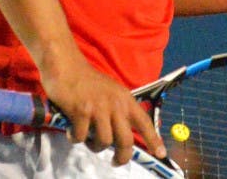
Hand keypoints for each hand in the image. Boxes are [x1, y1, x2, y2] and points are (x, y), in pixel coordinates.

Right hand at [39, 52, 166, 165]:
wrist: (65, 65)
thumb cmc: (87, 80)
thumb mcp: (111, 92)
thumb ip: (118, 110)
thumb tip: (121, 136)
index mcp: (125, 99)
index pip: (143, 122)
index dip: (153, 139)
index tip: (161, 154)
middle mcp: (115, 104)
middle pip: (125, 140)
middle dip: (122, 156)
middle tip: (115, 161)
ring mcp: (98, 108)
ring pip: (104, 142)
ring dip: (94, 146)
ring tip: (87, 139)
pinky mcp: (81, 111)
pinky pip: (81, 137)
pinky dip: (75, 138)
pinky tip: (71, 131)